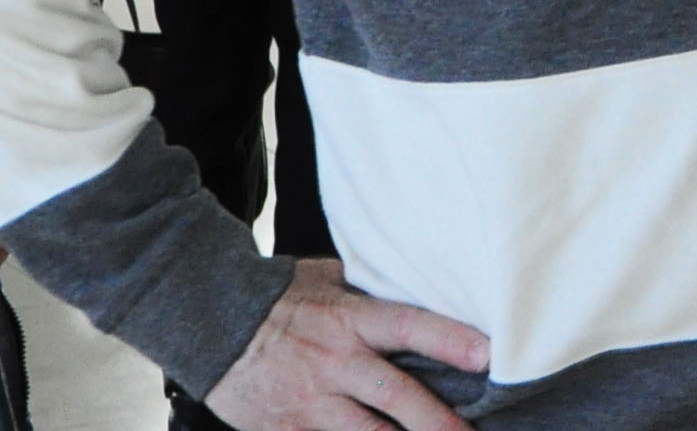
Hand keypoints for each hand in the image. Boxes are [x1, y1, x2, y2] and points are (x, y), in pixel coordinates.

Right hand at [202, 259, 492, 430]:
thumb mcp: (324, 280)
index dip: (450, 341)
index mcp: (349, 318)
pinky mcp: (287, 429)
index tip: (489, 356)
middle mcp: (335, 361)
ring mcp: (311, 401)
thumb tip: (414, 284)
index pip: (409, 326)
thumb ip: (368, 291)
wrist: (207, 322)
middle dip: (437, 422)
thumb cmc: (276, 298)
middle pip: (396, 396)